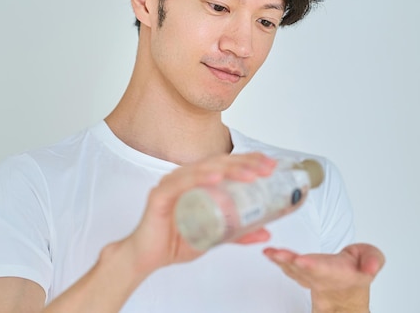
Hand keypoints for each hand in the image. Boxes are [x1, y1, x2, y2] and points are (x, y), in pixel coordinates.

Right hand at [119, 152, 276, 276]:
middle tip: (266, 169)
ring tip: (250, 175)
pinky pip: (181, 183)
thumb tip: (266, 232)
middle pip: (219, 162)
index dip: (249, 161)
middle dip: (245, 163)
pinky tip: (216, 178)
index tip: (271, 165)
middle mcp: (186, 177)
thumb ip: (238, 233)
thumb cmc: (176, 242)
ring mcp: (172, 184)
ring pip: (203, 169)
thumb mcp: (215, 236)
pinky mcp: (160, 196)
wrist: (148, 258)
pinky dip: (199, 178)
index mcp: (198, 182)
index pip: (227, 164)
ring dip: (229, 169)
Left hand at [263, 243, 384, 312]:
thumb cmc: (357, 271)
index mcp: (339, 273)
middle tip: (276, 254)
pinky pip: (288, 268)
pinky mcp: (300, 274)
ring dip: (280, 261)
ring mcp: (309, 278)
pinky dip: (278, 261)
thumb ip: (373, 260)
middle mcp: (322, 278)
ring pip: (293, 270)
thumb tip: (370, 267)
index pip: (325, 270)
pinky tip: (268, 253)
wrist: (347, 292)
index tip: (301, 261)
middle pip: (303, 271)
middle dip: (289, 262)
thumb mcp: (372, 258)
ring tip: (269, 252)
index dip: (312, 266)